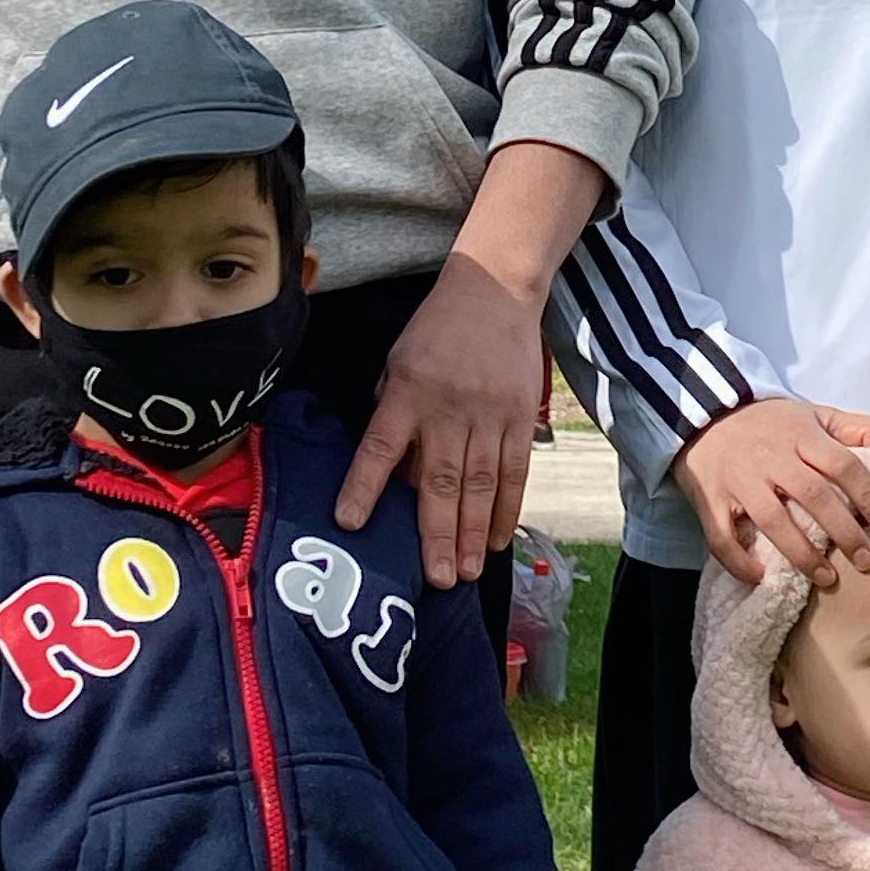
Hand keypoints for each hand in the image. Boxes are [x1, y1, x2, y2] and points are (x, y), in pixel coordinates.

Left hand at [334, 141, 606, 587]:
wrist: (495, 291)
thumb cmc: (435, 330)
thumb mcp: (397, 362)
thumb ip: (391, 413)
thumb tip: (391, 474)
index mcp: (408, 391)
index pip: (380, 446)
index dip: (363, 485)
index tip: (349, 522)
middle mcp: (448, 408)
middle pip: (441, 480)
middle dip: (438, 534)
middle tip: (436, 579)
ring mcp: (489, 414)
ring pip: (481, 484)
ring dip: (474, 533)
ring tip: (466, 572)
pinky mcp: (520, 416)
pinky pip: (515, 471)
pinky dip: (507, 509)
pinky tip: (500, 540)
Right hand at [678, 397, 869, 587]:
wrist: (704, 413)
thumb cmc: (771, 423)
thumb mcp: (816, 414)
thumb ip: (859, 428)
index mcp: (801, 435)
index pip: (843, 464)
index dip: (869, 494)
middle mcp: (771, 457)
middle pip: (813, 495)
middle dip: (843, 531)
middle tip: (868, 561)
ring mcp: (739, 480)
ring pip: (772, 520)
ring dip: (802, 553)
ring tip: (828, 579)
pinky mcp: (710, 499)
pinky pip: (721, 536)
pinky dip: (739, 561)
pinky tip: (761, 578)